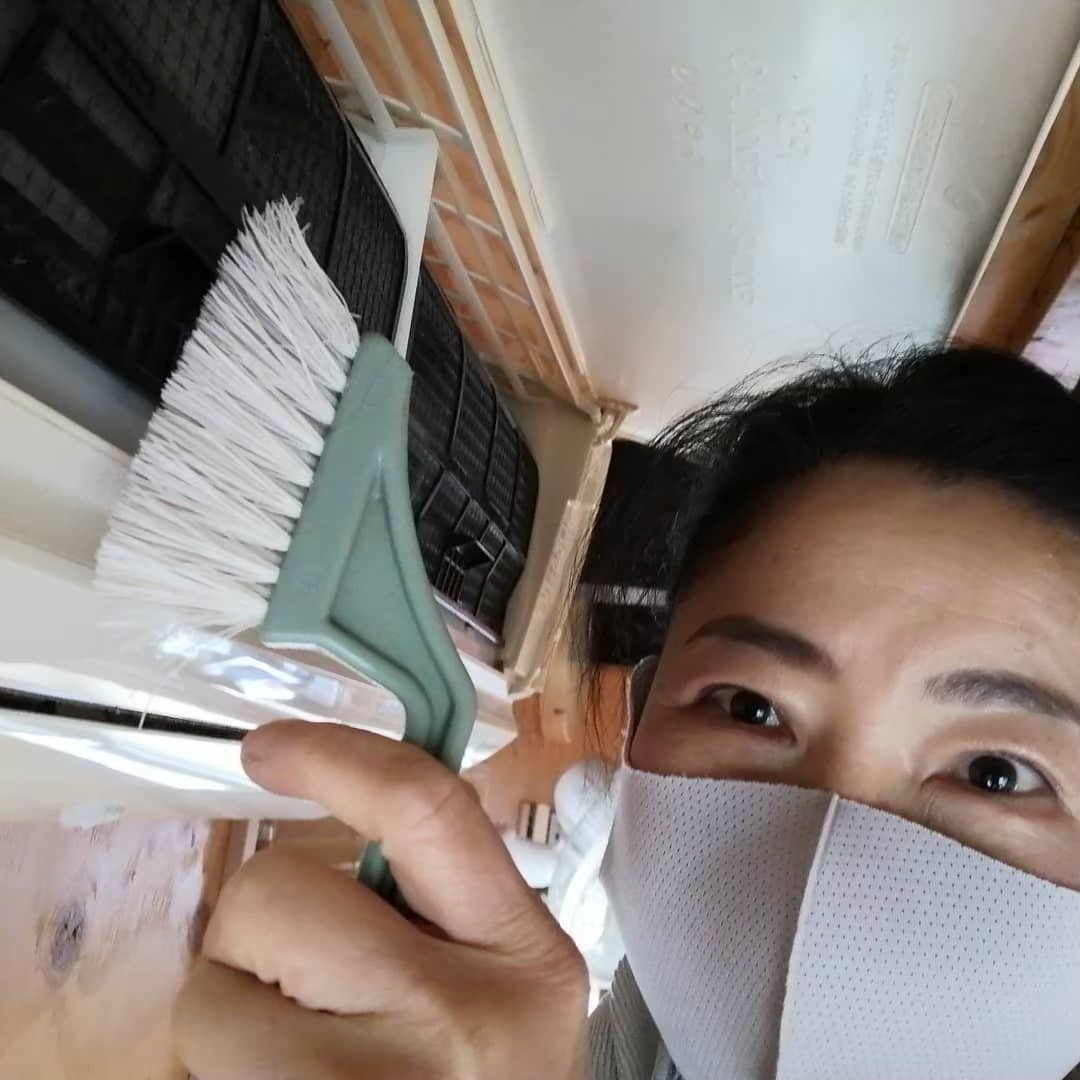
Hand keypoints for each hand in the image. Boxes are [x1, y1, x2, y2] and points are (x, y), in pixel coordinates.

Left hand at [175, 720, 587, 1079]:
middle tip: (299, 991)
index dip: (337, 755)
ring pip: (214, 988)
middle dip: (256, 931)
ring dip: (230, 1014)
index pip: (426, 808)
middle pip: (279, 893)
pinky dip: (216, 1068)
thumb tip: (344, 820)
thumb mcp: (494, 993)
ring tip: (295, 1062)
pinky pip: (199, 1060)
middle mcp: (463, 1016)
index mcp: (527, 956)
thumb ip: (441, 907)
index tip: (268, 747)